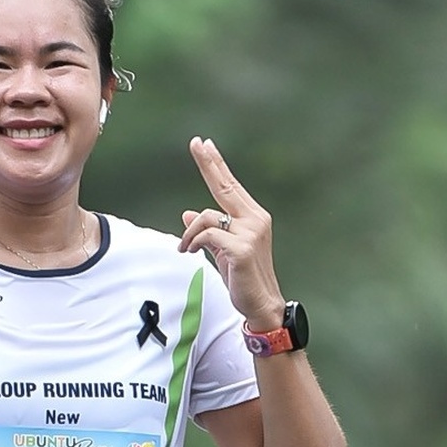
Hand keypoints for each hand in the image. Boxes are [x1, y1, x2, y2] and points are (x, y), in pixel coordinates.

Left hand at [179, 135, 280, 326]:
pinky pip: (207, 235)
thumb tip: (187, 214)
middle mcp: (254, 219)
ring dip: (189, 233)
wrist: (261, 304)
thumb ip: (208, 231)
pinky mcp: (242, 248)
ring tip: (185, 247)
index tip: (204, 144)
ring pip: (207, 216)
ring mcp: (250, 233)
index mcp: (252, 217)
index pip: (230, 186)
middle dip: (209, 163)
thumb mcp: (221, 250)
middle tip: (196, 142)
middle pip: (225, 186)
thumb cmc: (243, 277)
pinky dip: (193, 242)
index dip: (216, 165)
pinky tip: (189, 252)